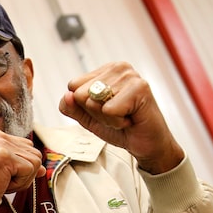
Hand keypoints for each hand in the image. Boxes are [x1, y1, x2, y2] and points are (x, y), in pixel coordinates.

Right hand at [0, 128, 44, 212]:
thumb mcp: (8, 172)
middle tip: (1, 180)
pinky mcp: (3, 156)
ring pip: (36, 161)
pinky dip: (20, 183)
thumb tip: (43, 169)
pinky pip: (30, 170)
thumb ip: (24, 164)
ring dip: (22, 179)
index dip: (20, 166)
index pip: (28, 146)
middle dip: (24, 173)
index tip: (1, 173)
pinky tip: (2, 184)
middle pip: (35, 152)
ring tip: (2, 182)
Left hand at [58, 62, 183, 173]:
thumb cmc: (121, 128)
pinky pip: (108, 110)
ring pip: (93, 102)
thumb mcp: (89, 118)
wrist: (146, 144)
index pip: (73, 86)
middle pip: (80, 94)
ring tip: (125, 117)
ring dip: (108, 118)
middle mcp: (117, 68)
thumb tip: (67, 95)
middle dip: (96, 113)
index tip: (106, 111)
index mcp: (104, 71)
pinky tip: (131, 118)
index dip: (85, 106)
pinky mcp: (139, 88)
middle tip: (117, 116)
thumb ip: (72, 107)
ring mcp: (129, 75)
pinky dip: (117, 122)